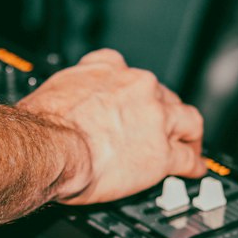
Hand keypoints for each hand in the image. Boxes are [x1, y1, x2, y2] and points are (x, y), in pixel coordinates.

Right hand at [20, 48, 204, 204]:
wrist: (50, 147)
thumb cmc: (43, 125)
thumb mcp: (50, 93)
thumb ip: (63, 96)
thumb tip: (51, 112)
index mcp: (106, 70)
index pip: (125, 68)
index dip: (132, 86)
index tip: (132, 95)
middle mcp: (136, 87)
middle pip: (162, 94)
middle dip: (163, 109)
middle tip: (162, 124)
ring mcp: (154, 119)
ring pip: (186, 120)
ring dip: (190, 132)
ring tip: (191, 142)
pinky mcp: (161, 153)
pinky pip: (188, 158)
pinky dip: (194, 164)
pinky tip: (194, 170)